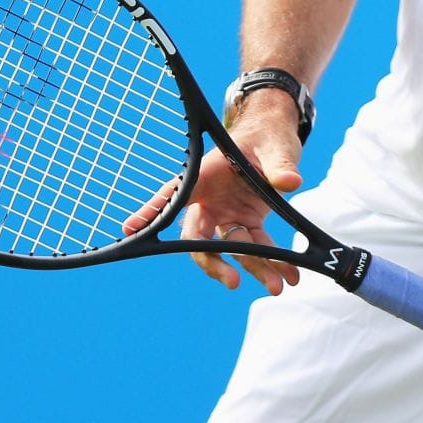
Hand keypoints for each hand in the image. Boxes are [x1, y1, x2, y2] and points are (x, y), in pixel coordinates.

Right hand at [123, 89, 303, 295]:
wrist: (275, 137)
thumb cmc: (265, 135)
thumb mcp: (274, 145)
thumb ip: (279, 164)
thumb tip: (290, 182)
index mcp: (206, 175)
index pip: (173, 193)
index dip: (151, 211)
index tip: (131, 229)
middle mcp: (210, 199)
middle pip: (200, 237)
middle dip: (214, 262)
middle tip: (232, 281)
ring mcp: (227, 214)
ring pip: (233, 248)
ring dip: (255, 269)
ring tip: (276, 287)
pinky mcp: (247, 222)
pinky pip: (257, 247)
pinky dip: (274, 262)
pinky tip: (289, 276)